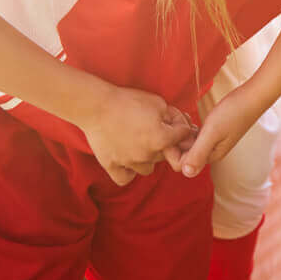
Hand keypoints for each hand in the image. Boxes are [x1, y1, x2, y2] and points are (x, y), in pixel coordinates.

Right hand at [78, 86, 196, 185]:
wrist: (97, 105)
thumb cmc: (129, 101)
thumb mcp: (159, 103)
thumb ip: (174, 117)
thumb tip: (181, 126)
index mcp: (161, 139)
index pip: (184, 134)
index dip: (180, 123)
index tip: (172, 117)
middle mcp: (147, 154)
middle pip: (167, 154)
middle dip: (166, 142)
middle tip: (155, 128)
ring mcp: (128, 162)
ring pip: (148, 168)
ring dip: (149, 158)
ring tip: (141, 144)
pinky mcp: (111, 166)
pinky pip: (125, 178)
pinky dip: (129, 172)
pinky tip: (129, 159)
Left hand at [178, 85, 264, 177]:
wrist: (253, 96)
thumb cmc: (234, 111)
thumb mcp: (213, 132)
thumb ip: (199, 152)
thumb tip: (186, 174)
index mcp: (212, 156)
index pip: (183, 165)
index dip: (173, 151)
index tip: (172, 134)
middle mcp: (212, 152)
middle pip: (184, 156)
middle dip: (176, 143)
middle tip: (176, 125)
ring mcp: (213, 142)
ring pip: (189, 146)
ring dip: (181, 136)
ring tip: (182, 121)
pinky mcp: (215, 132)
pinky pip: (195, 137)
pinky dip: (188, 131)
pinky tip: (189, 120)